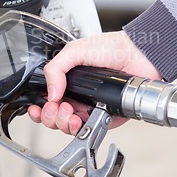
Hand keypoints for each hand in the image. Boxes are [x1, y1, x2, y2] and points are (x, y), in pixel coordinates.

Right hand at [28, 30, 161, 134]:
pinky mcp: (107, 117)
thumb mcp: (75, 50)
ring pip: (70, 127)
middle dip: (51, 117)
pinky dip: (84, 129)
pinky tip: (82, 119)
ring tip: (70, 113)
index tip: (37, 107)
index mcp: (68, 81)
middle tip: (58, 108)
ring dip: (64, 124)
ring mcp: (92, 107)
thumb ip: (56, 68)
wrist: (138, 54)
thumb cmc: (112, 47)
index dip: (40, 107)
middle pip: (55, 117)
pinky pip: (92, 129)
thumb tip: (50, 93)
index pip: (48, 100)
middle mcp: (78, 95)